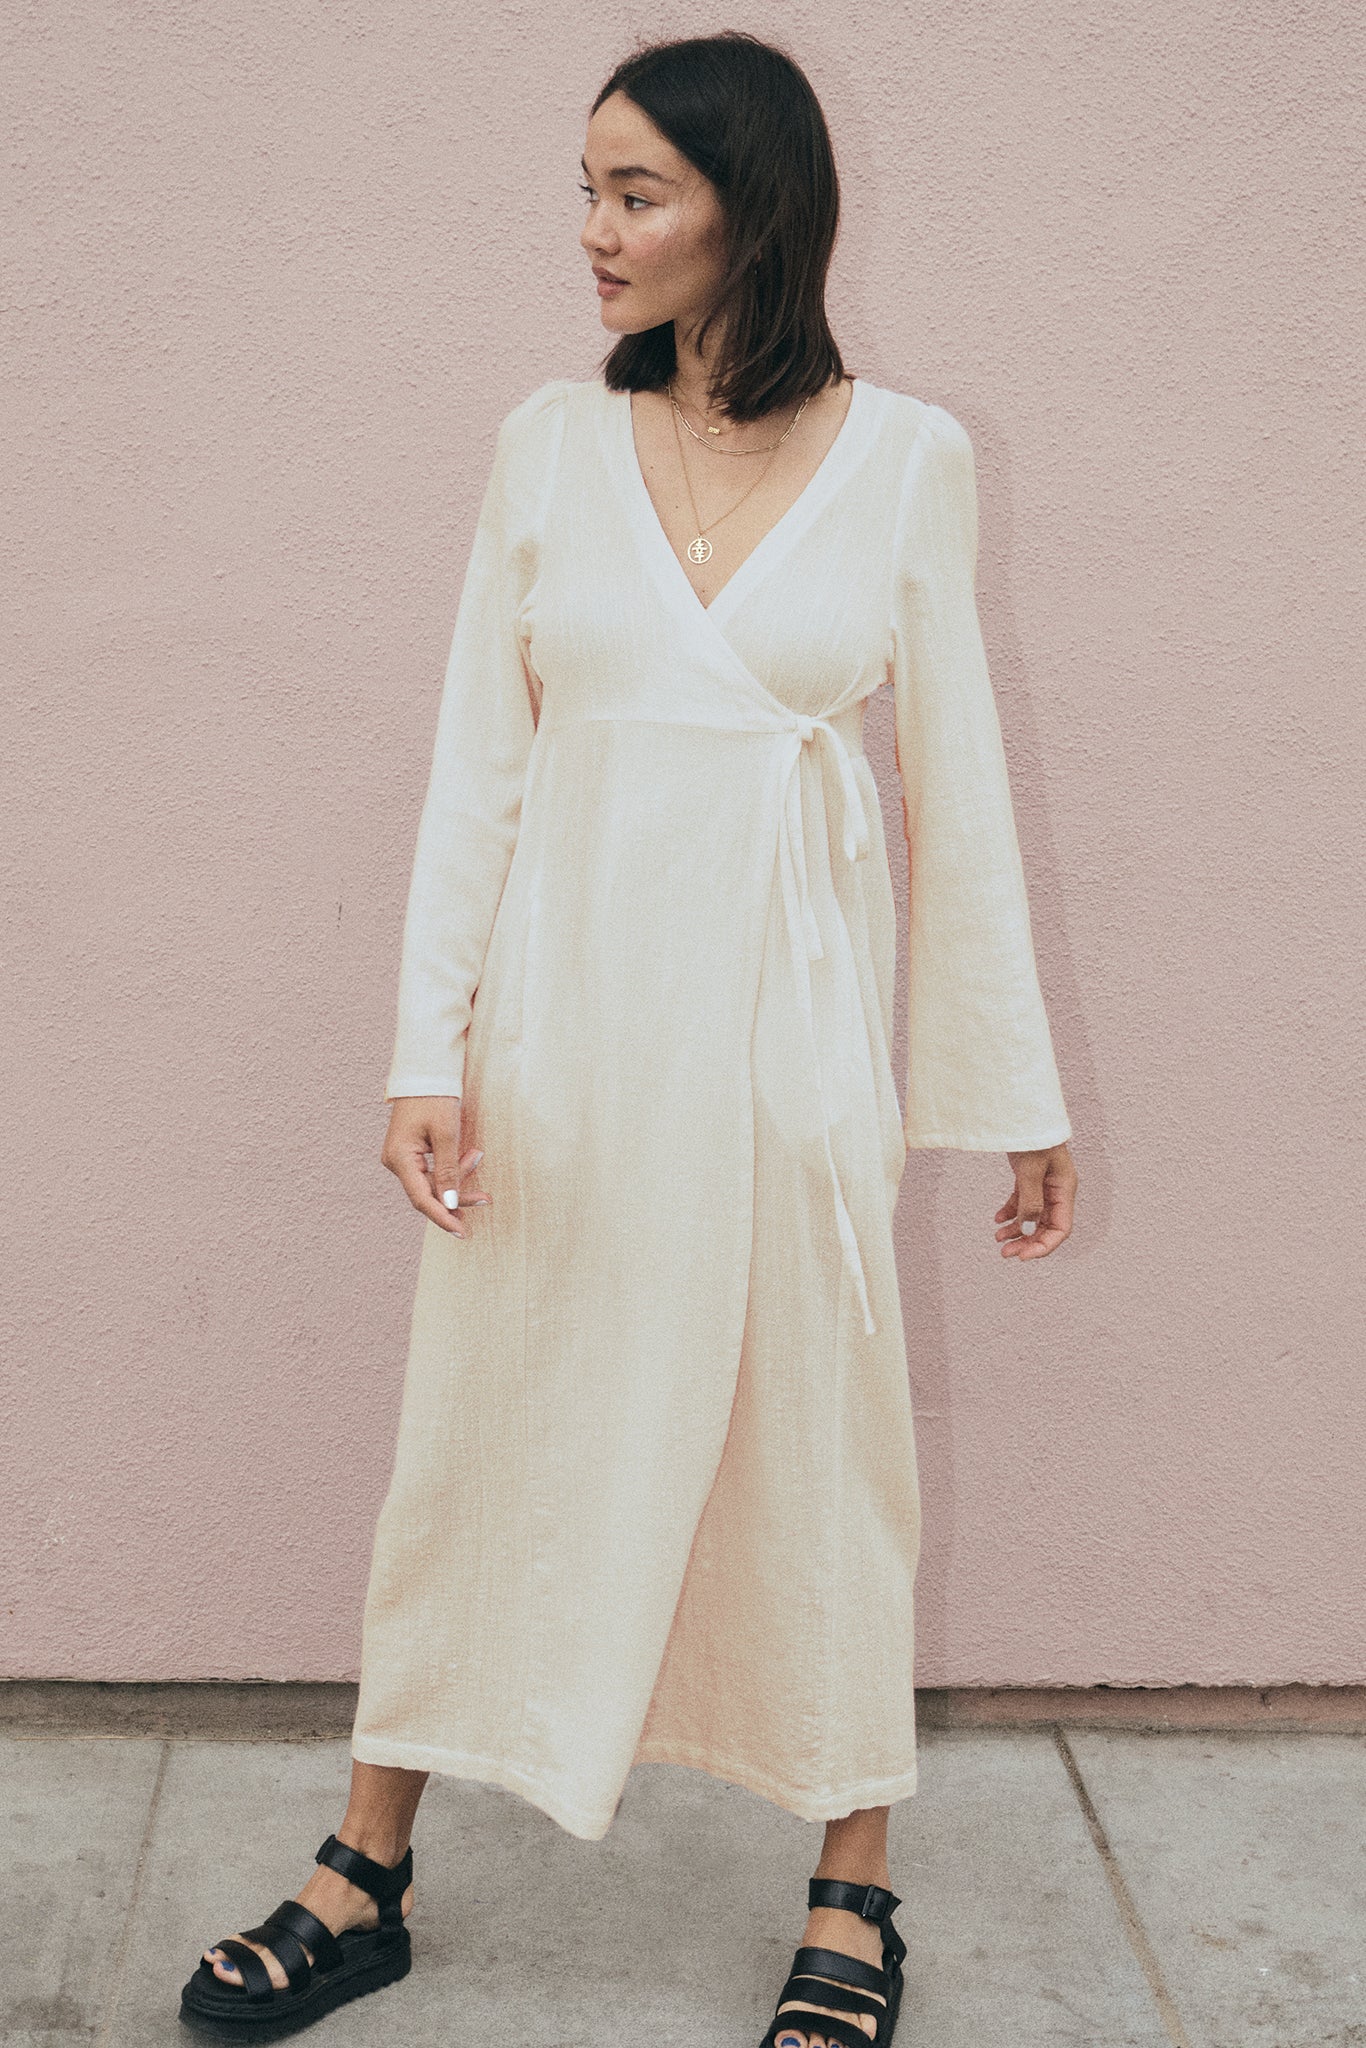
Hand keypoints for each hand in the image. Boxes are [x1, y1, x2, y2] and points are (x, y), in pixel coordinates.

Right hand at [381, 1096, 491, 1237]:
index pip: (422, 1199)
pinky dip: (452, 1167)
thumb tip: (449, 1203)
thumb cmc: (435, 1098)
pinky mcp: (411, 1152)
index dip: (442, 1217)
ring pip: (433, 1181)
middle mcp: (396, 1161)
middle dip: (457, 1194)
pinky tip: (470, 1157)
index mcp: (400, 1158)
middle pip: (429, 1192)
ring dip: (458, 1176)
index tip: (461, 1232)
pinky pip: (432, 1169)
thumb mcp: (446, 1133)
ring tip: (477, 1155)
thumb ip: (448, 1170)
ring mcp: (402, 1157)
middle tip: (486, 1198)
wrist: (425, 1072)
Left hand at [996, 1142, 1076, 1259]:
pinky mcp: (1030, 1180)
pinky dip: (1011, 1214)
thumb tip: (1027, 1224)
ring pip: (1033, 1218)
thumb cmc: (1034, 1136)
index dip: (1044, 1246)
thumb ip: (1030, 1198)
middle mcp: (1057, 1191)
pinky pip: (1022, 1204)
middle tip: (1006, 1254)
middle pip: (1046, 1227)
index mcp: (1064, 1190)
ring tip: (998, 1239)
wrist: (1023, 1114)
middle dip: (1027, 1242)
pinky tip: (997, 1219)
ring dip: (1017, 1231)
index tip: (1023, 1256)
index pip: (1060, 1228)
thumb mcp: (1031, 1169)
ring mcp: (1044, 1186)